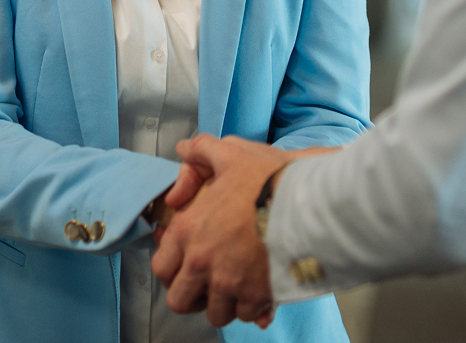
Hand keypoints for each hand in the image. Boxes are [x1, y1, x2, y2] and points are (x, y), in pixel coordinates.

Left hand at [152, 135, 291, 328]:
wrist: (305, 202)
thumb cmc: (266, 179)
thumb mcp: (231, 154)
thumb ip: (202, 150)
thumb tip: (183, 149)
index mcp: (189, 230)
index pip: (161, 266)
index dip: (171, 268)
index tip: (185, 265)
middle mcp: (202, 262)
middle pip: (180, 301)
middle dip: (192, 295)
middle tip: (206, 285)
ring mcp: (228, 283)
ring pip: (214, 313)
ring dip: (223, 303)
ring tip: (235, 287)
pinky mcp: (255, 296)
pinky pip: (245, 316)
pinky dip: (250, 308)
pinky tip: (257, 292)